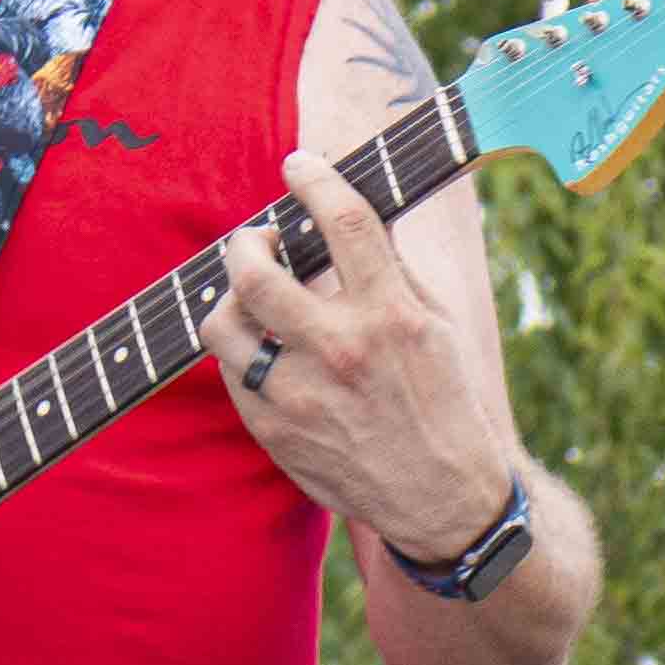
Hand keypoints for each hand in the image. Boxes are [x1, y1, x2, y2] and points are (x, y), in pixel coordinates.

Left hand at [208, 152, 515, 557]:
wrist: (443, 498)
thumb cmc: (443, 402)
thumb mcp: (437, 326)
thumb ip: (391, 269)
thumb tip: (350, 213)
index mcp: (393, 316)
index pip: (345, 222)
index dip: (314, 180)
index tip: (298, 165)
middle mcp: (342, 351)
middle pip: (254, 271)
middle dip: (245, 242)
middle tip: (256, 241)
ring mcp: (301, 395)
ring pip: (221, 323)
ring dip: (229, 299)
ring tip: (251, 299)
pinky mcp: (275, 432)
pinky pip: (230, 372)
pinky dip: (241, 352)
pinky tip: (264, 350)